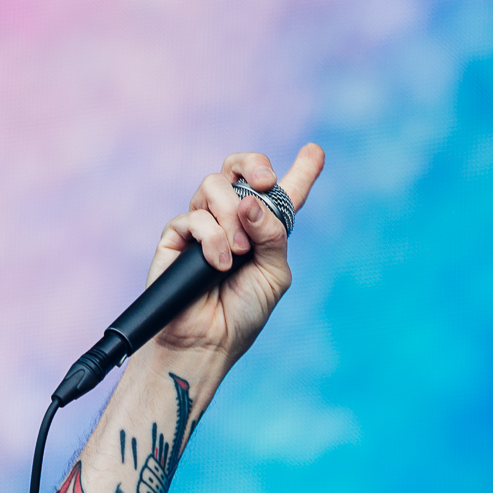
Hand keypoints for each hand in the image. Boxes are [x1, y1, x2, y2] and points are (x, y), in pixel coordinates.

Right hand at [148, 144, 324, 361]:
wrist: (207, 342)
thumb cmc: (243, 314)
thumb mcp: (274, 274)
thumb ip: (273, 236)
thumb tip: (250, 200)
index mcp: (263, 230)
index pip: (284, 193)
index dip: (302, 170)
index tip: (316, 150)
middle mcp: (233, 221)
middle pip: (237, 169)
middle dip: (253, 166)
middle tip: (265, 185)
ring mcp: (203, 224)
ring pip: (214, 185)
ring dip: (232, 216)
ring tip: (238, 252)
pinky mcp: (176, 236)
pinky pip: (194, 216)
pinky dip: (213, 238)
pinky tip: (220, 265)